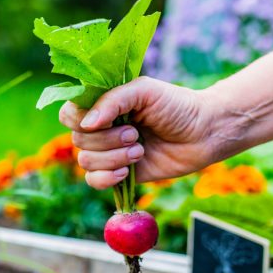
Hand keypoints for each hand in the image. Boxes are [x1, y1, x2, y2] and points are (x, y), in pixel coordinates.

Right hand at [60, 76, 218, 188]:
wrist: (203, 133)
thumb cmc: (176, 105)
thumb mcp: (144, 91)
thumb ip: (113, 101)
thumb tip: (87, 124)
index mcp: (103, 105)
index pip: (69, 114)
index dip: (79, 120)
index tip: (103, 121)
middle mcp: (101, 129)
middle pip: (77, 140)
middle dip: (107, 139)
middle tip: (135, 134)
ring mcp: (108, 153)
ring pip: (86, 161)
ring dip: (113, 157)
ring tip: (140, 150)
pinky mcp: (117, 174)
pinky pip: (94, 181)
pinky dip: (106, 178)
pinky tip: (125, 172)